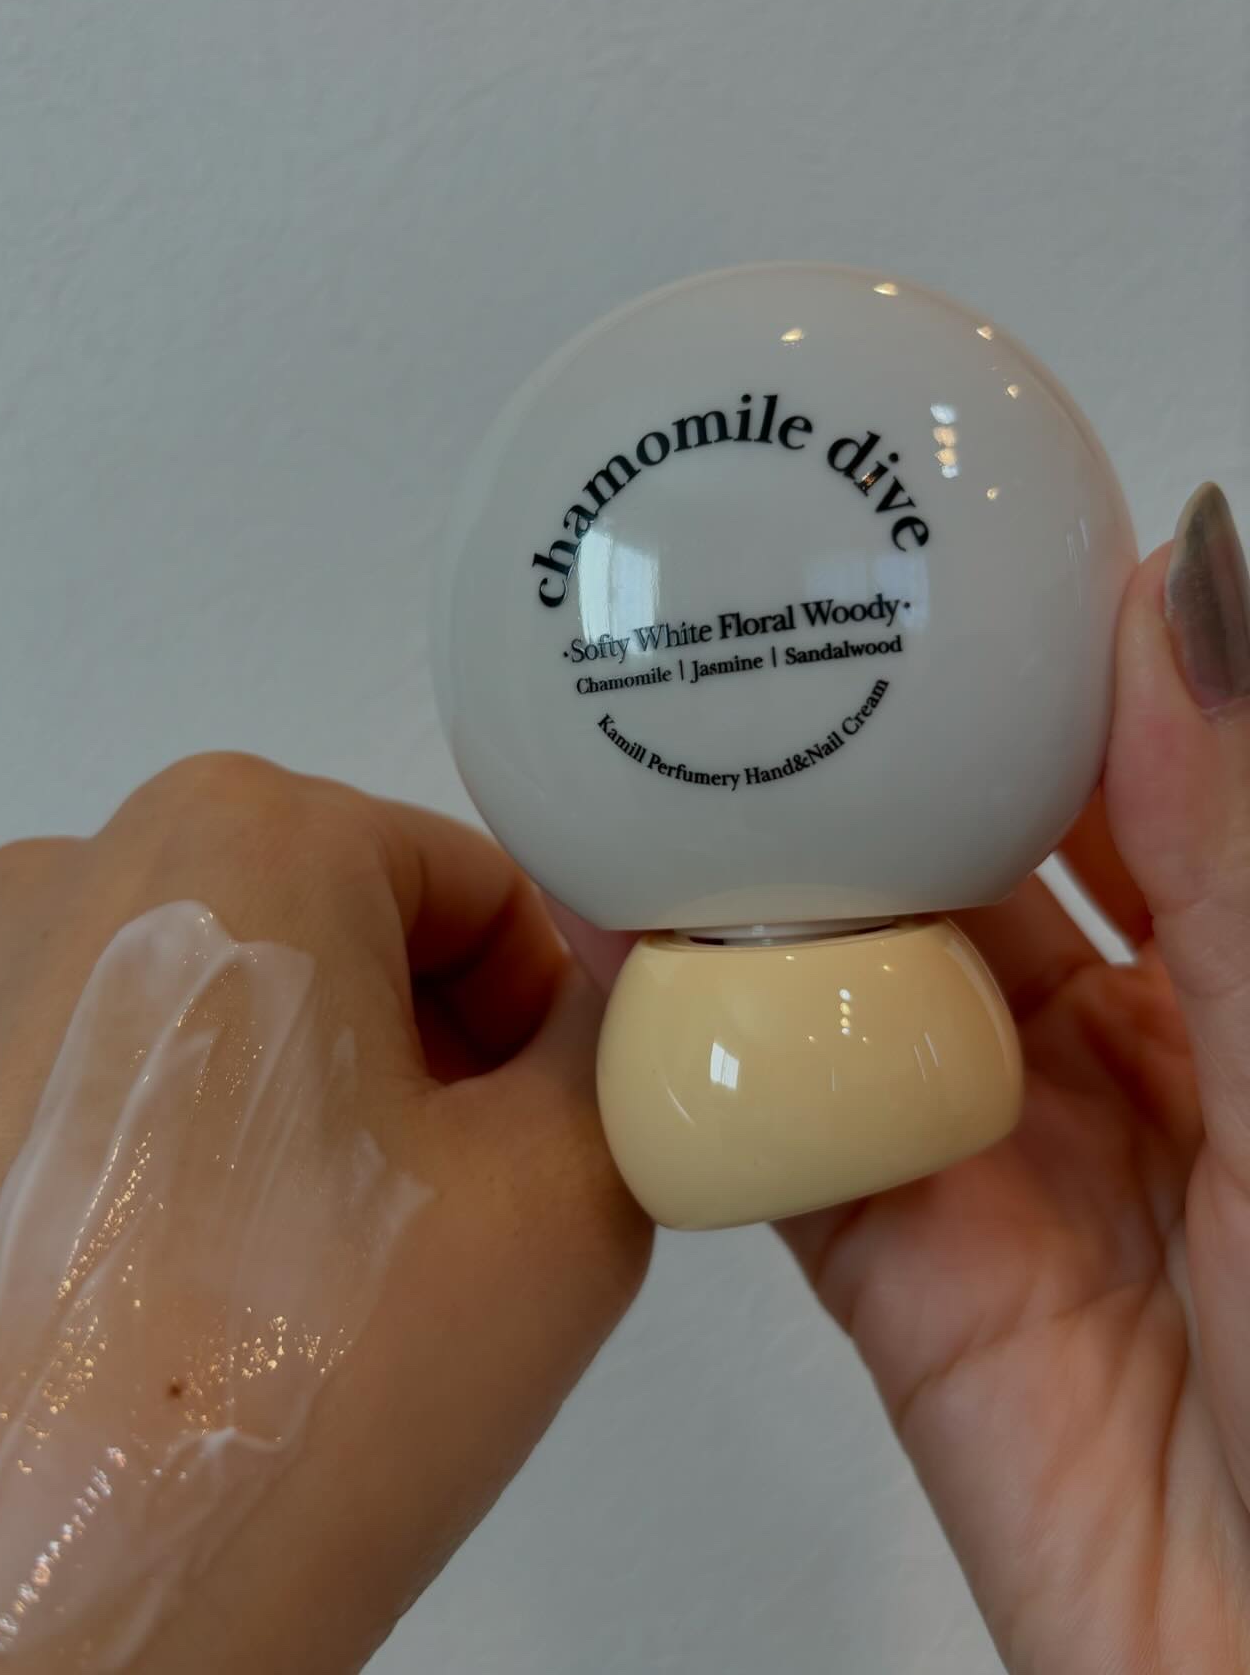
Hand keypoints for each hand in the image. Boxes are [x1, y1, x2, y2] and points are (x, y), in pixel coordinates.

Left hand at [0, 760, 650, 1671]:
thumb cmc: (286, 1404)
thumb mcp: (561, 1205)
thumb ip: (617, 1061)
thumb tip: (578, 1030)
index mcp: (239, 839)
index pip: (469, 888)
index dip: (535, 1022)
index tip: (531, 1155)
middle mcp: (68, 879)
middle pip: (324, 939)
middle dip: (410, 1070)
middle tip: (432, 1236)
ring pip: (194, 1023)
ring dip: (277, 1124)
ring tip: (289, 1297)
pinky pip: (69, 1110)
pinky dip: (143, 1179)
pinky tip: (152, 1325)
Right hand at [587, 482, 1249, 1672]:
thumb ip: (1237, 840)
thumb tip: (1194, 579)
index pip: (1127, 778)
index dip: (1042, 665)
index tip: (945, 551)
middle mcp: (1129, 1056)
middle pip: (973, 866)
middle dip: (881, 756)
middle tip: (778, 628)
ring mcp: (1000, 1156)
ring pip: (860, 981)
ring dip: (774, 883)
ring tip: (676, 749)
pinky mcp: (897, 1270)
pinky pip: (781, 1128)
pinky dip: (704, 1045)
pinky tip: (631, 945)